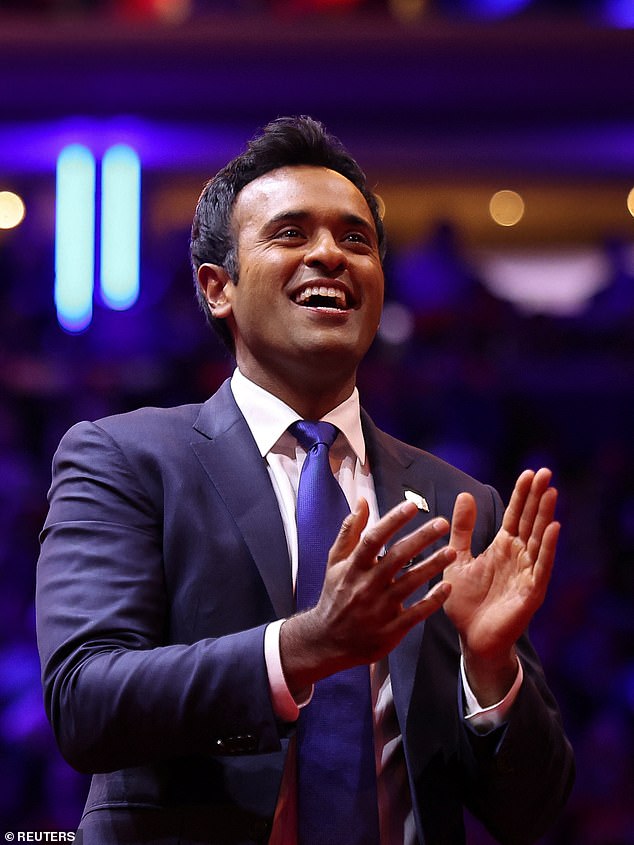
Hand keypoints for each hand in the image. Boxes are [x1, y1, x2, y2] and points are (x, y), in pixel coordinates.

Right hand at [280, 498, 454, 693]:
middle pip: (396, 558)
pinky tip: (447, 587)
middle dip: (421, 538)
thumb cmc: (335, 594)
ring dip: (432, 566)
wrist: (327, 640)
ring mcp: (378, 609)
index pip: (373, 539)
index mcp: (353, 567)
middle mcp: (365, 586)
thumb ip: (350, 531)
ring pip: (409, 584)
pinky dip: (432, 601)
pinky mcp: (390, 630)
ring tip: (452, 551)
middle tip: (442, 523)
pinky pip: (415, 613)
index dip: (392, 521)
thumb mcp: (335, 562)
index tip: (411, 505)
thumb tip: (362, 501)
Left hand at [443, 467, 559, 702]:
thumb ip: (462, 529)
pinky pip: (541, 566)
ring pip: (537, 539)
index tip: (530, 473)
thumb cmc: (464, 601)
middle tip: (545, 472)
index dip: (522, 495)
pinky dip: (547, 548)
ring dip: (545, 516)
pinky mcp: (531, 592)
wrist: (470, 638)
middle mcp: (518, 556)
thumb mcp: (457, 557)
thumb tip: (465, 494)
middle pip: (530, 521)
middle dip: (537, 497)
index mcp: (502, 547)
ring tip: (551, 492)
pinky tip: (553, 528)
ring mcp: (527, 573)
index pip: (515, 515)